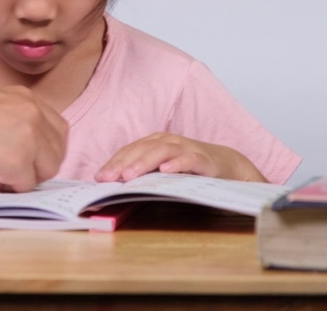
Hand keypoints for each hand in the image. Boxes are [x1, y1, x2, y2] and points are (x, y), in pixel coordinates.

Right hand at [0, 86, 67, 191]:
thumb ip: (14, 119)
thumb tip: (25, 147)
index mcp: (26, 98)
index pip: (58, 128)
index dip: (46, 148)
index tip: (32, 158)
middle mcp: (33, 115)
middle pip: (57, 151)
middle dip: (41, 165)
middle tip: (17, 171)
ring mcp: (29, 139)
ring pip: (47, 170)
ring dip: (28, 177)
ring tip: (2, 174)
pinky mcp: (19, 163)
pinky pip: (26, 185)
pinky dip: (11, 187)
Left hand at [95, 132, 266, 182]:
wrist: (227, 165)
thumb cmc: (189, 168)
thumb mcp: (163, 170)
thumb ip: (144, 173)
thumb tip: (116, 184)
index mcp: (154, 143)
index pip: (129, 151)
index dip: (113, 163)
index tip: (99, 177)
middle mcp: (167, 141)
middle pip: (141, 149)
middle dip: (122, 164)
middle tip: (108, 178)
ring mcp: (185, 148)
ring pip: (160, 152)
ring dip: (143, 163)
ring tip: (129, 176)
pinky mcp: (202, 158)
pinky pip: (188, 159)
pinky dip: (176, 164)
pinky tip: (165, 171)